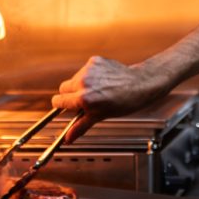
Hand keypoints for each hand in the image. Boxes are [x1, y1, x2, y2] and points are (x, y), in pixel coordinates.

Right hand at [51, 56, 170, 135]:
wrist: (140, 84)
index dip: (61, 105)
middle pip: (63, 88)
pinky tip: (102, 80)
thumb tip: (68, 138)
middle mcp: (84, 82)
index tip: (64, 106)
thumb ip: (81, 126)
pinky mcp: (95, 61)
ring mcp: (89, 70)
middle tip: (83, 100)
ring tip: (97, 90)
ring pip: (74, 78)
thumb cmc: (124, 102)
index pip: (58, 101)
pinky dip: (90, 74)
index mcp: (84, 98)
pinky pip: (85, 69)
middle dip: (70, 94)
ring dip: (80, 84)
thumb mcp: (100, 116)